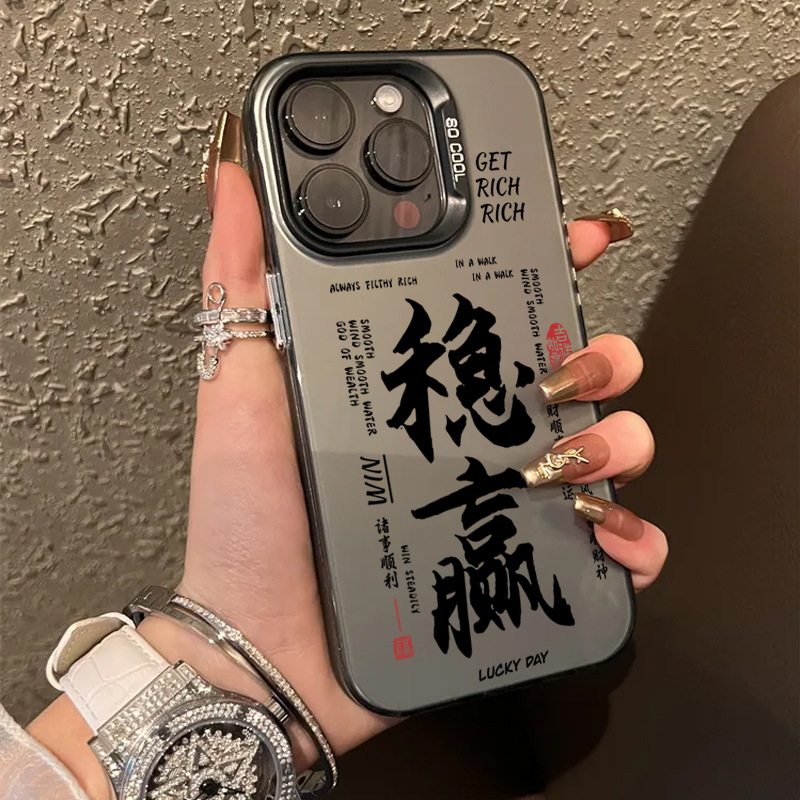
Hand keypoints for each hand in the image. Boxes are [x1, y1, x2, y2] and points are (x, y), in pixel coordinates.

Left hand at [176, 163, 666, 753]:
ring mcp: (497, 499)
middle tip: (566, 369)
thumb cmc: (247, 517)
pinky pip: (601, 545)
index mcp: (415, 381)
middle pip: (570, 371)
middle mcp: (464, 432)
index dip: (544, 262)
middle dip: (600, 352)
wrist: (262, 641)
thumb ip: (240, 281)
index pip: (494, 305)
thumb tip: (233, 177)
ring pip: (603, 447)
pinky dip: (629, 536)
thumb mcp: (239, 383)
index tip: (572, 236)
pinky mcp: (514, 564)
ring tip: (571, 456)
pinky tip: (611, 532)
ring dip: (620, 437)